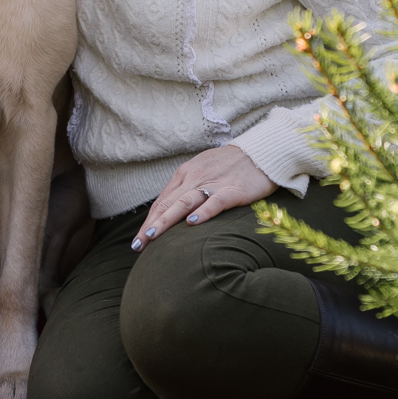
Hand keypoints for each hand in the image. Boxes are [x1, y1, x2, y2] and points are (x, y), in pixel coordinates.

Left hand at [131, 145, 276, 250]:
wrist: (260, 153)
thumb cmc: (231, 166)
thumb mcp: (203, 172)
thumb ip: (187, 189)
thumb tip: (172, 212)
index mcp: (186, 174)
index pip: (162, 201)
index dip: (149, 220)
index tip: (139, 240)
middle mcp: (194, 177)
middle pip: (168, 204)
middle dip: (151, 225)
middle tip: (137, 245)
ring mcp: (213, 183)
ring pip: (184, 203)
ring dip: (166, 220)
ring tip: (153, 235)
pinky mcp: (233, 190)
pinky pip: (214, 202)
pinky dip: (202, 212)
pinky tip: (191, 223)